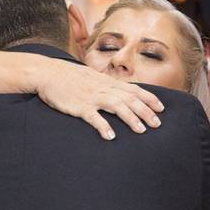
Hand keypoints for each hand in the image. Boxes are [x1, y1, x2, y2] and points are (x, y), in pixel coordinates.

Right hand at [33, 61, 164, 139]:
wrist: (48, 73)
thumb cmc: (70, 77)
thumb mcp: (93, 77)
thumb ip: (107, 85)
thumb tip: (122, 92)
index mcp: (107, 82)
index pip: (134, 89)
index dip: (149, 99)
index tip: (161, 109)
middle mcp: (103, 88)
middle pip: (130, 99)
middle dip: (146, 111)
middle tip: (157, 124)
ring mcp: (91, 96)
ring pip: (116, 106)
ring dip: (130, 118)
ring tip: (141, 130)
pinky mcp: (79, 106)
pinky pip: (93, 117)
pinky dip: (103, 126)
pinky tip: (110, 136)